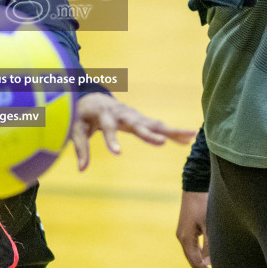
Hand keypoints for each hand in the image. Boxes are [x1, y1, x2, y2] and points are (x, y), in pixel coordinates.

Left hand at [68, 95, 194, 171]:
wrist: (92, 97)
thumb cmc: (82, 115)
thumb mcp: (76, 129)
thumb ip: (81, 148)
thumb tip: (82, 169)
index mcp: (104, 115)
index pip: (108, 128)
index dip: (112, 140)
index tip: (117, 154)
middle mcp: (122, 113)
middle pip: (137, 124)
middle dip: (149, 134)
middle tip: (161, 143)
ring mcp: (134, 116)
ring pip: (154, 124)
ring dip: (171, 131)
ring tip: (190, 137)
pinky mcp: (141, 119)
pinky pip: (158, 126)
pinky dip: (173, 132)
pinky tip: (190, 137)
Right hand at [176, 191, 213, 267]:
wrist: (194, 186)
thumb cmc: (203, 204)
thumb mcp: (209, 224)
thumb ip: (209, 245)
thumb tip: (208, 263)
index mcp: (186, 239)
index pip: (195, 263)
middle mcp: (182, 237)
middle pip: (192, 260)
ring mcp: (183, 232)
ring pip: (192, 254)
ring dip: (201, 263)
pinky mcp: (186, 228)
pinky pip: (192, 246)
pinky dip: (200, 254)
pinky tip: (207, 256)